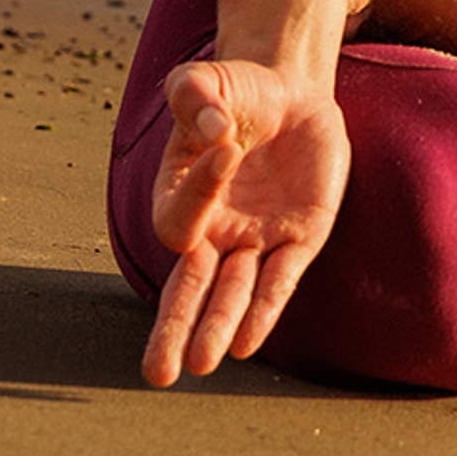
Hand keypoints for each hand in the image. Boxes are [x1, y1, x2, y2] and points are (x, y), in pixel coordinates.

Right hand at [142, 55, 349, 385]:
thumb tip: (213, 127)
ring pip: (231, 295)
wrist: (288, 94)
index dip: (202, 189)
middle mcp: (212, 230)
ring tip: (205, 365)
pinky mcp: (299, 237)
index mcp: (178, 195)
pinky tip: (249, 343)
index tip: (226, 144)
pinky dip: (265, 309)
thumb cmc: (235, 91)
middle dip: (174, 329)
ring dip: (218, 326)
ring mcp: (254, 238)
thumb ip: (192, 93)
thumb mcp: (204, 81)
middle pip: (187, 289)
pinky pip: (279, 281)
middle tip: (157, 375)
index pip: (180, 217)